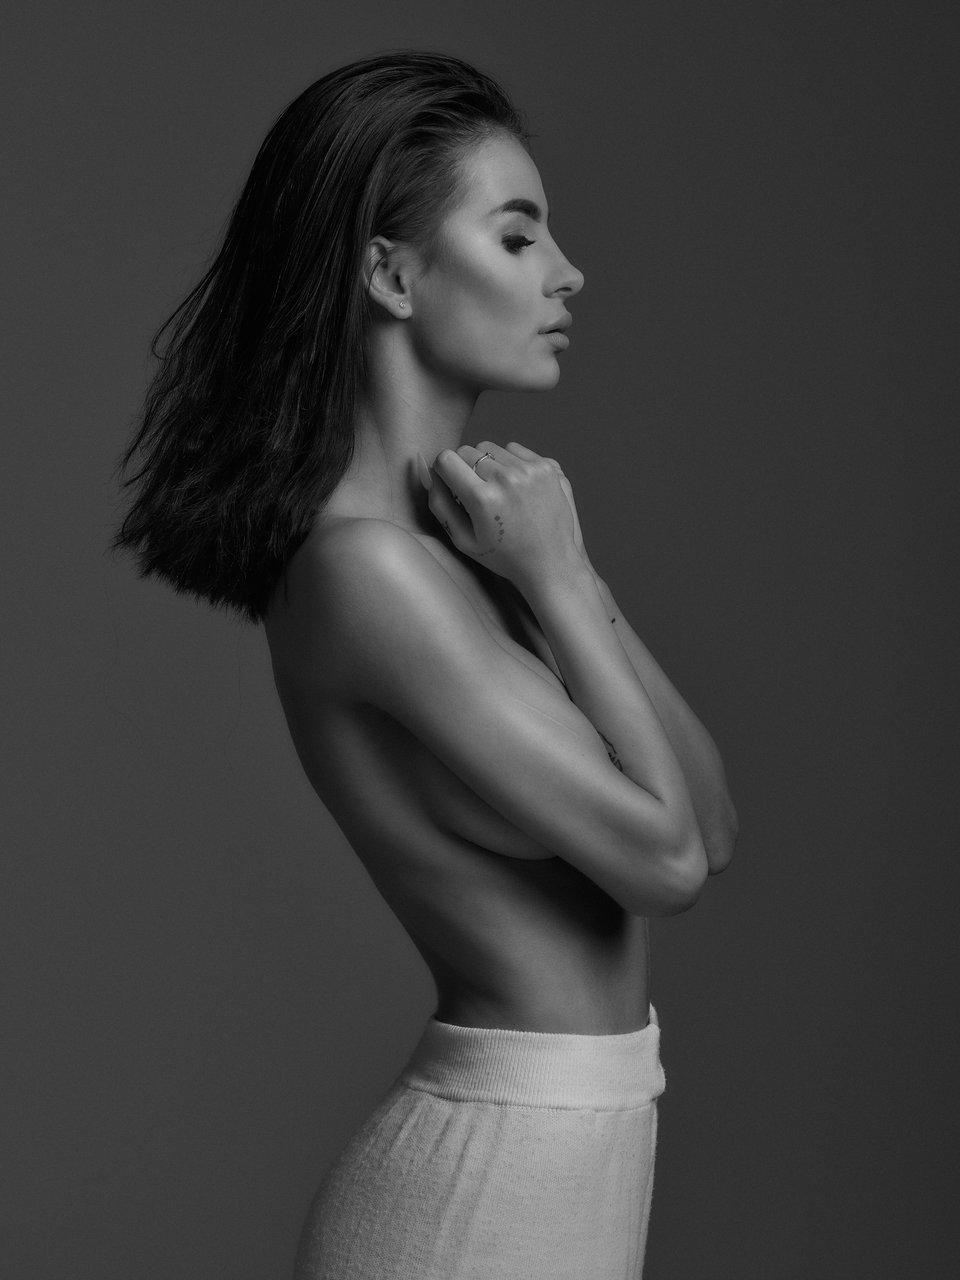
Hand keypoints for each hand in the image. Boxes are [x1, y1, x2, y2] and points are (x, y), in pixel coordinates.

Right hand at [420, 441, 584, 589]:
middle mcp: (508, 478)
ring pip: (491, 447)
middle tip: (477, 493)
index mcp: (483, 498)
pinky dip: (512, 463)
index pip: (446, 458)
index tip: (452, 484)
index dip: (444, 471)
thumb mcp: (463, 540)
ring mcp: (531, 470)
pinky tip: (518, 488)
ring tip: (499, 491)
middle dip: (465, 468)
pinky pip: (516, 450)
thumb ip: (440, 504)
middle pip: (468, 450)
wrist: (551, 564)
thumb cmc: (505, 557)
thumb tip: (429, 473)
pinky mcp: (548, 466)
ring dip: (489, 463)